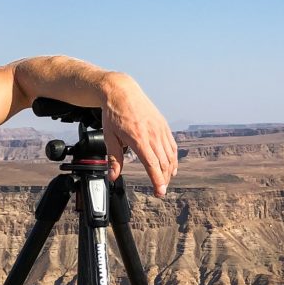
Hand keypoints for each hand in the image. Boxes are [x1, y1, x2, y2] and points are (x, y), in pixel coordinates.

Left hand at [100, 73, 177, 197]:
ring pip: (170, 155)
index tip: (160, 192)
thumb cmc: (113, 114)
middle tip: (160, 191)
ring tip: (165, 181)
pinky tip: (171, 166)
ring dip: (170, 171)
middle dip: (164, 179)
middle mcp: (153, 135)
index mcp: (139, 139)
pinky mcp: (163, 125)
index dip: (157, 181)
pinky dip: (173, 158)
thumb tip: (113, 177)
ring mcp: (160, 129)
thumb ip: (114, 159)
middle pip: (164, 163)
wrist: (122, 92)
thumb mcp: (110, 137)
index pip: (152, 165)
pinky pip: (172, 145)